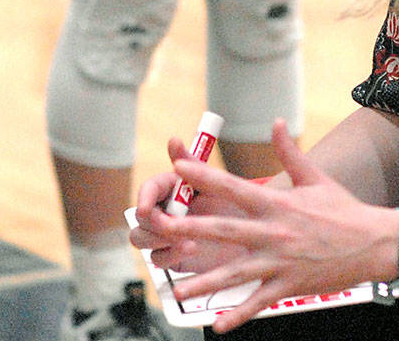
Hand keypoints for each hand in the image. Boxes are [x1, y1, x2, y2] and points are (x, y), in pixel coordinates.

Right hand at [130, 136, 249, 272]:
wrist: (258, 233)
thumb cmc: (238, 202)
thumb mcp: (219, 182)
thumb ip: (194, 165)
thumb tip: (173, 139)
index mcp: (173, 187)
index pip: (149, 188)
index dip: (144, 196)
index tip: (147, 208)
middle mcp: (166, 209)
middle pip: (140, 217)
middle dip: (150, 223)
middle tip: (167, 226)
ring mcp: (167, 234)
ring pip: (142, 239)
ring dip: (156, 240)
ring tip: (183, 239)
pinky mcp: (173, 255)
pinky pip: (159, 259)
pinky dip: (169, 255)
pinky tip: (191, 249)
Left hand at [133, 120, 398, 332]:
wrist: (376, 243)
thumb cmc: (343, 209)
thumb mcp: (315, 177)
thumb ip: (289, 152)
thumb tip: (275, 121)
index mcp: (277, 203)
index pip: (235, 187)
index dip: (205, 177)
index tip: (179, 167)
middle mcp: (275, 232)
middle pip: (225, 231)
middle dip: (191, 230)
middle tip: (161, 229)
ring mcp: (281, 262)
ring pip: (236, 274)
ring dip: (205, 283)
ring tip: (176, 290)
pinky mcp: (290, 285)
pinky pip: (259, 303)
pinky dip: (238, 315)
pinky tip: (217, 326)